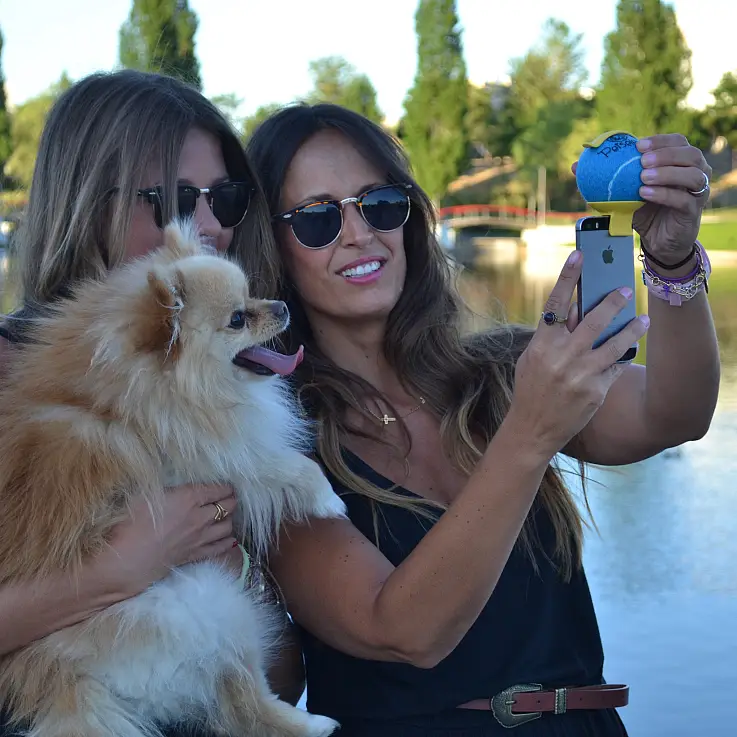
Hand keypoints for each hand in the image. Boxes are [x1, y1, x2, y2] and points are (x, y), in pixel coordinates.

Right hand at [100, 483, 238, 596]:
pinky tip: (228, 538)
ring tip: (225, 516)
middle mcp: (200, 517)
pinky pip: (220, 547)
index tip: (226, 486)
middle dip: (230, 501)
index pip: (218, 489)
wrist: (124, 560)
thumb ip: (168, 490)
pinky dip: (227, 541)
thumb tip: (177, 488)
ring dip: (229, 520)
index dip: (225, 486)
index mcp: (189, 498)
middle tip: (228, 499)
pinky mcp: (195, 555)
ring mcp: (199, 538)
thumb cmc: (129, 523)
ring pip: (227, 527)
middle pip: (228, 507)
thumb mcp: (147, 495)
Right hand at [506, 250, 649, 458]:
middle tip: (625, 290)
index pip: (556, 303)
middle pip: (593, 320)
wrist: (533, 428)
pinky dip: (621, 357)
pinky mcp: (596, 390)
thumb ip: (553, 335)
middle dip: (612, 302)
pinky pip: (615, 367)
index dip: (567, 277)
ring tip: (643, 320)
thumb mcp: (533, 358)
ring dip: (631, 329)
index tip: (579, 256)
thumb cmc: (531, 388)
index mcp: (542, 344)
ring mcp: (581, 374)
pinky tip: (629, 350)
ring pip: (614, 343)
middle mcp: (562, 356)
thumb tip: (575, 310)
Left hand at [572, 134, 711, 264]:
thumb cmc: (644, 210)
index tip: (638, 145)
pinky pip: (683, 199)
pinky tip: (645, 194)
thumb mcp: (624, 192)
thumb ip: (605, 178)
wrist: (658, 240)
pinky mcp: (693, 211)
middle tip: (642, 161)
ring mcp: (698, 192)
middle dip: (665, 154)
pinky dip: (664, 194)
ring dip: (667, 173)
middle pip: (690, 154)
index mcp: (680, 161)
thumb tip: (576, 166)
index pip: (677, 141)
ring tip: (643, 177)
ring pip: (693, 175)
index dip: (660, 140)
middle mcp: (695, 172)